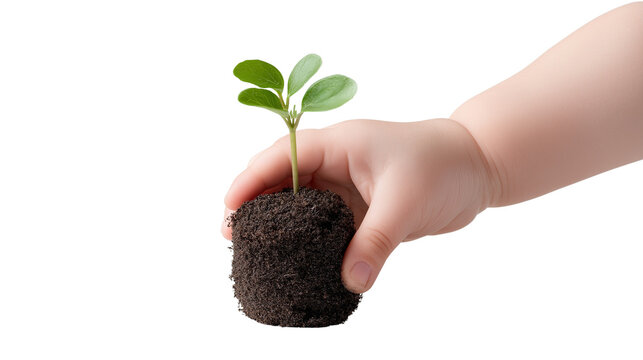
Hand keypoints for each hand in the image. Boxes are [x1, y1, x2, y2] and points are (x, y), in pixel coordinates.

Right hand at [222, 118, 495, 292]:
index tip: (229, 210)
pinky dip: (310, 242)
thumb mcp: (405, 202)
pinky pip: (326, 226)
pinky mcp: (361, 209)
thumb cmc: (443, 165)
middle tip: (233, 237)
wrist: (478, 167)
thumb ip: (375, 241)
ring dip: (281, 225)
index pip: (282, 157)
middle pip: (283, 181)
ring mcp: (347, 187)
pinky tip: (299, 261)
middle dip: (256, 205)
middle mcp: (337, 163)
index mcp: (339, 144)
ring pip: (302, 206)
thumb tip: (350, 282)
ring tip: (256, 252)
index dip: (250, 181)